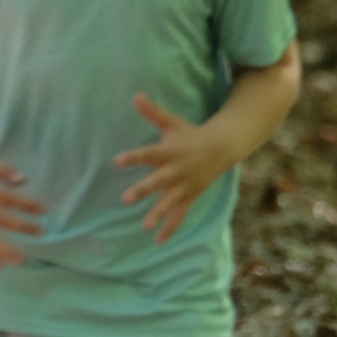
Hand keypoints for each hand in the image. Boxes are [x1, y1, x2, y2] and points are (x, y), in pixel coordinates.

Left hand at [116, 94, 239, 240]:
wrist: (220, 148)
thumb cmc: (189, 135)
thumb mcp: (171, 122)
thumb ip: (152, 112)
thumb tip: (135, 95)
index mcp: (168, 152)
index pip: (147, 154)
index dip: (133, 157)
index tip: (117, 161)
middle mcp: (175, 171)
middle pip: (157, 182)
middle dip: (143, 190)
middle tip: (126, 199)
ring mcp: (183, 186)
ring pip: (169, 202)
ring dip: (157, 214)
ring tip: (144, 226)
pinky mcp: (188, 197)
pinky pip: (179, 214)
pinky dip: (170, 228)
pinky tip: (158, 241)